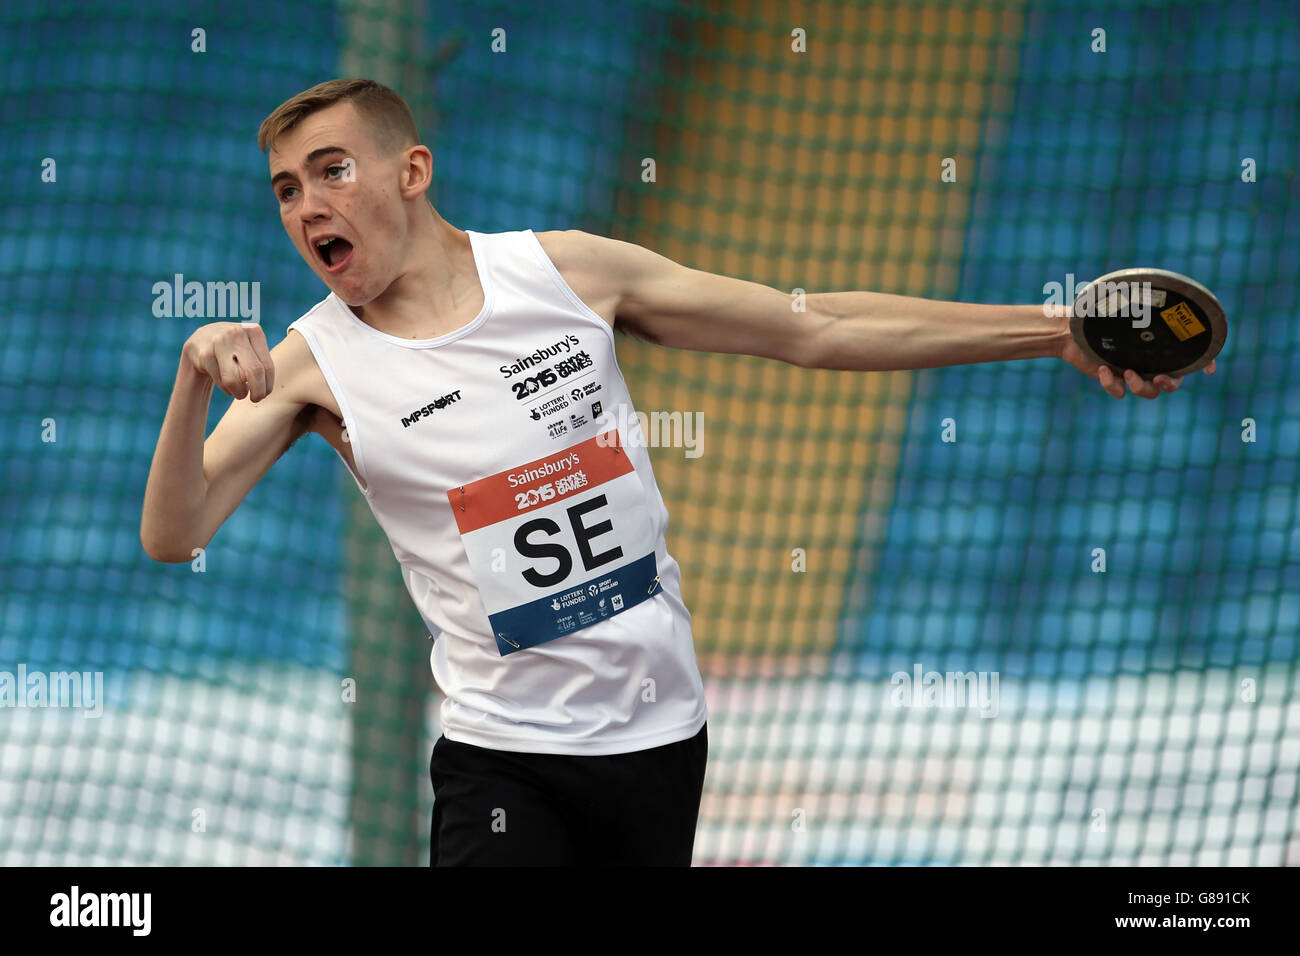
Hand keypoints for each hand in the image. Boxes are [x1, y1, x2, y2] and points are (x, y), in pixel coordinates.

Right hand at [181, 322, 274, 401]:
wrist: (201, 341)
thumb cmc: (233, 350)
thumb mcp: (250, 350)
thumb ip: (259, 364)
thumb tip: (261, 386)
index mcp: (254, 331)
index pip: (267, 366)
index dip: (268, 385)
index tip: (265, 394)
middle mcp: (236, 332)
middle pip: (254, 371)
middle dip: (257, 391)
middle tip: (256, 399)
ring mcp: (218, 341)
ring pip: (234, 379)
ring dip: (239, 392)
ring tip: (240, 392)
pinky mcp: (204, 353)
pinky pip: (220, 380)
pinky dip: (226, 388)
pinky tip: (226, 385)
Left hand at [1050, 306, 1217, 398]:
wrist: (1071, 326)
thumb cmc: (1101, 309)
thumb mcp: (1124, 299)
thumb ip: (1144, 296)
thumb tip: (1172, 289)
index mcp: (1161, 345)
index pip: (1190, 356)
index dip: (1203, 363)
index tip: (1208, 369)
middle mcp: (1151, 360)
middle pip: (1172, 383)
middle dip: (1171, 383)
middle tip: (1160, 377)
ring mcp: (1133, 372)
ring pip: (1148, 392)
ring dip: (1141, 386)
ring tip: (1128, 373)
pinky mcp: (1113, 379)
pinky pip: (1118, 392)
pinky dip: (1112, 385)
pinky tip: (1103, 370)